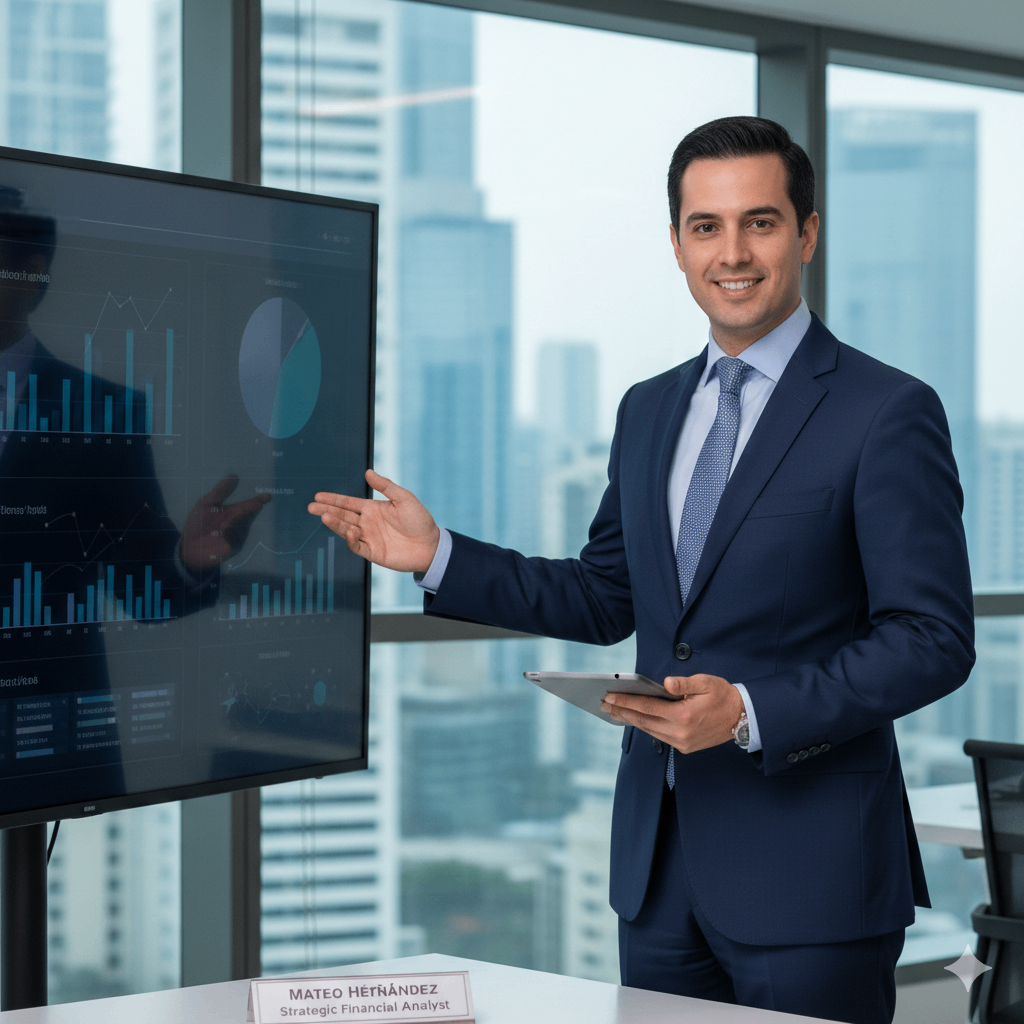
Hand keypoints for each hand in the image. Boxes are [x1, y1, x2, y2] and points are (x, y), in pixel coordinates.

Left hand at [180, 474, 271, 572]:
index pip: (247, 504)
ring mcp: (237, 534)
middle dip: (252, 507)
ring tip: (224, 523)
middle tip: (256, 502)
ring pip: (242, 524)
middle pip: (248, 513)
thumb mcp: (205, 504)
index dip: (257, 500)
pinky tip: (222, 533)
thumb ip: (219, 491)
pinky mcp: (234, 546)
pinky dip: (229, 534)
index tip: (267, 496)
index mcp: (232, 510)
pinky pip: (236, 538)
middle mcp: (238, 521)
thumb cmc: (197, 523)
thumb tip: (233, 475)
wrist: (190, 546)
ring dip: (235, 520)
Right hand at [308, 469, 439, 572]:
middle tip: (311, 506)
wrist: (430, 545)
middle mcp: (367, 523)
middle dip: (327, 510)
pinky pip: (357, 546)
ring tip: (324, 516)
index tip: (318, 495)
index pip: (348, 503)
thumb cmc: (419, 520)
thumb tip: (368, 472)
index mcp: (372, 509)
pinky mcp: (373, 552)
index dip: (334, 499)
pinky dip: (351, 540)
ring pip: (346, 530)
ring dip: (335, 524)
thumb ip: (386, 486)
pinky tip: (349, 532)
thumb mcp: (404, 498)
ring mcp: (369, 538)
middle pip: (342, 516)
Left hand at [601, 674, 743, 753]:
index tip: (609, 696)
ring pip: (648, 730)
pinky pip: (658, 735)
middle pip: (642, 721)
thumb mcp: (706, 683)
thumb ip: (683, 684)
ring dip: (630, 720)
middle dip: (621, 711)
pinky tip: (636, 719)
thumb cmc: (723, 696)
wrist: (742, 718)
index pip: (646, 707)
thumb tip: (665, 683)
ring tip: (613, 711)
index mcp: (683, 716)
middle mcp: (680, 733)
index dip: (625, 701)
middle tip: (603, 704)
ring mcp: (681, 742)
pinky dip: (644, 726)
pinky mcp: (684, 747)